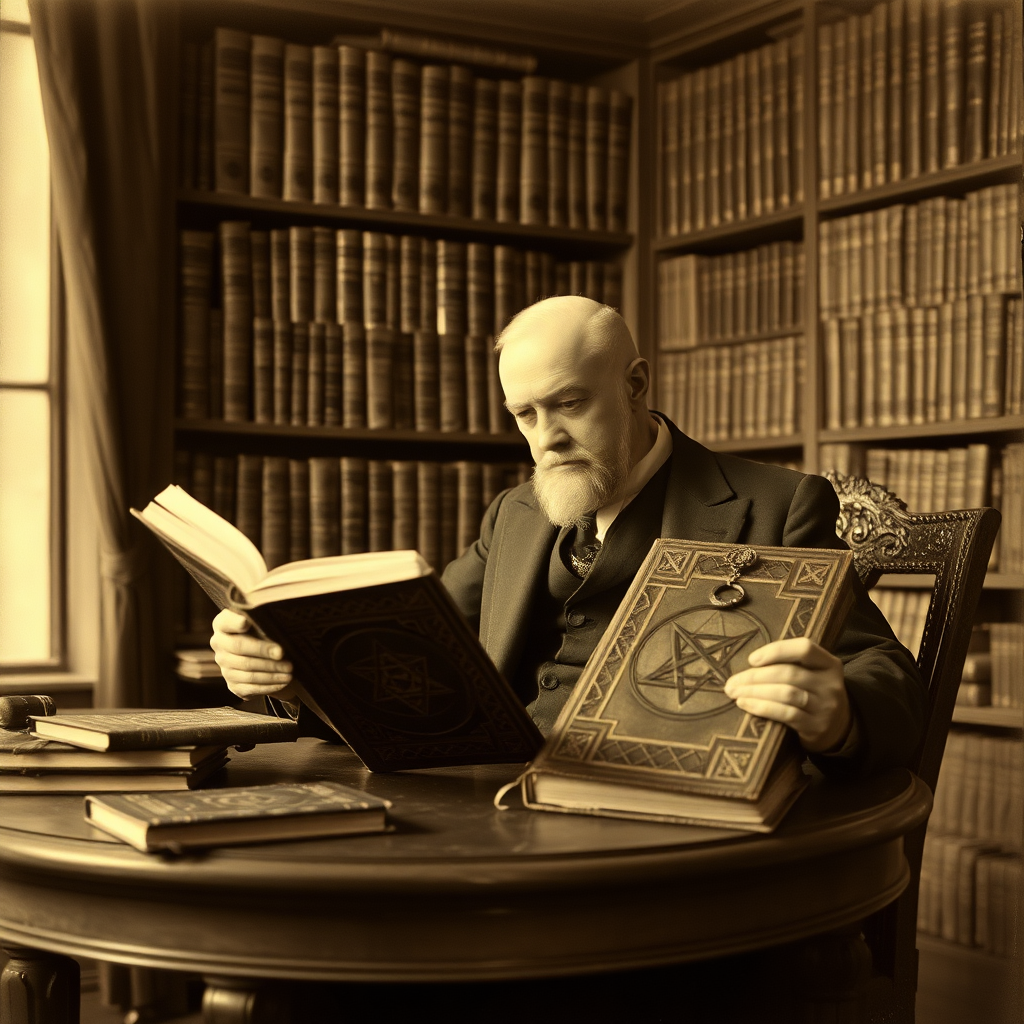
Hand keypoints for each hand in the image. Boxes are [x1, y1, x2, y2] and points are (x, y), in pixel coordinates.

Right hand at [210, 608, 296, 701]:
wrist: (263, 656)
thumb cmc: (265, 631)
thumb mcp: (263, 621)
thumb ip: (263, 618)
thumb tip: (278, 619)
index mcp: (223, 625)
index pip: (225, 621)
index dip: (234, 622)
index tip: (246, 622)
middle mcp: (219, 645)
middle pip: (238, 647)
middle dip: (262, 650)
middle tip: (281, 653)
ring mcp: (224, 666)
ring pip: (247, 670)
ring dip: (270, 671)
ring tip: (289, 670)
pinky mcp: (233, 684)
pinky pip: (250, 687)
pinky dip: (269, 685)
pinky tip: (283, 681)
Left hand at [723, 638, 851, 753]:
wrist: (838, 729)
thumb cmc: (813, 694)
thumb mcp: (812, 674)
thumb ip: (790, 664)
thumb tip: (748, 663)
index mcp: (829, 663)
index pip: (804, 648)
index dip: (776, 651)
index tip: (751, 659)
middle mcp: (830, 683)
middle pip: (789, 673)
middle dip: (755, 676)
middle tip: (732, 682)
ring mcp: (826, 706)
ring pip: (786, 693)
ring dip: (755, 692)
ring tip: (735, 693)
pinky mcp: (816, 726)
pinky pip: (786, 714)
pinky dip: (762, 707)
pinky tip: (745, 704)